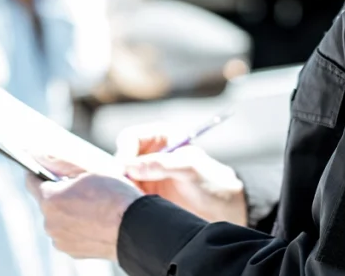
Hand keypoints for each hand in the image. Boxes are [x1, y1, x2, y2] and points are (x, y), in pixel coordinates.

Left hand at [25, 173, 142, 260]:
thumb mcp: (88, 171)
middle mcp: (50, 223)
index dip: (39, 173)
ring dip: (68, 212)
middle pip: (48, 203)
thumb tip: (37, 154)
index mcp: (50, 200)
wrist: (136, 228)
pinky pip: (69, 234)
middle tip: (82, 189)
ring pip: (59, 219)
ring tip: (92, 206)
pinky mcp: (73, 251)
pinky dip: (77, 227)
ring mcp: (61, 240)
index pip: (32, 182)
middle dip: (60, 194)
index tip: (46, 170)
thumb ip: (60, 163)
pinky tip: (95, 221)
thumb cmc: (115, 197)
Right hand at [117, 124, 247, 225]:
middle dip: (121, 172)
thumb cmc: (211, 181)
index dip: (125, 152)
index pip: (131, 137)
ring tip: (136, 200)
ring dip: (124, 188)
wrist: (223, 209)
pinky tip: (137, 207)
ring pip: (121, 177)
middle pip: (121, 158)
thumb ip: (163, 165)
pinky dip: (127, 200)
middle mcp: (150, 152)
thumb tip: (131, 166)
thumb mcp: (191, 169)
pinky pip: (126, 194)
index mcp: (162, 136)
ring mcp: (145, 173)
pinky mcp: (144, 193)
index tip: (125, 170)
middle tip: (128, 188)